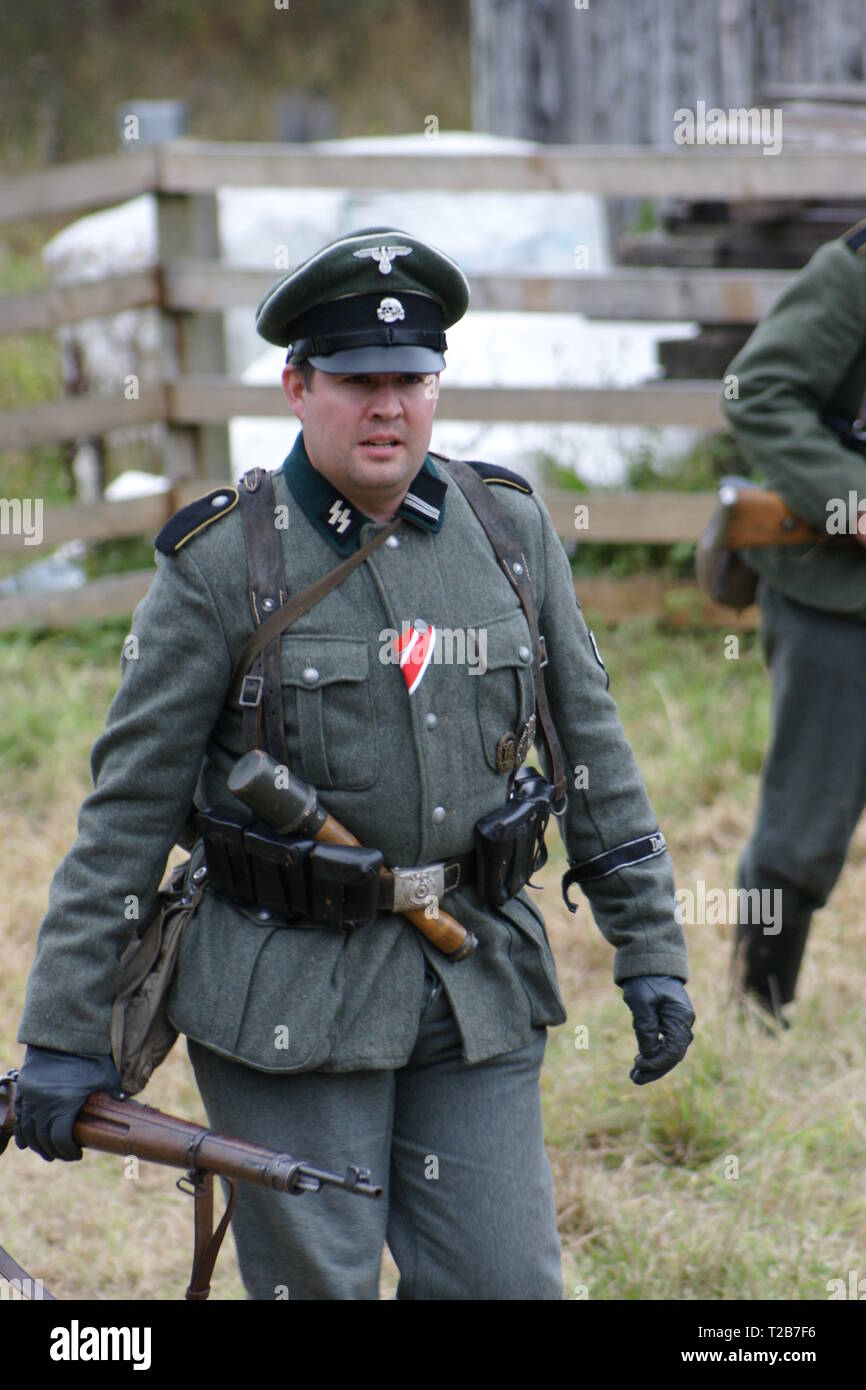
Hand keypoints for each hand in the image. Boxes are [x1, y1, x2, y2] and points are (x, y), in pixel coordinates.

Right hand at [13, 1046, 122, 1161]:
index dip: (69, 1152)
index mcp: (65, 1104)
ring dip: (36, 1145)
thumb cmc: (89, 1054)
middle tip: (63, 1154)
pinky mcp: (24, 1088)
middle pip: (43, 1139)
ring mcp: (31, 1096)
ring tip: (47, 1152)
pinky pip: (19, 1116)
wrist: (64, 1033)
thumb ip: (113, 1093)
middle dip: (53, 1151)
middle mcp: (44, 1104)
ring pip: (28, 1131)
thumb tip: (124, 1103)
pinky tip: (26, 1142)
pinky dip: (22, 1132)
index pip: (61, 1139)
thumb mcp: (106, 1075)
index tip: (77, 1154)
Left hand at [621, 975, 694, 1085]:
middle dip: (655, 1068)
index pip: (673, 1050)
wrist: (648, 962)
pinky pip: (665, 1044)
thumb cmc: (644, 979)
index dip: (657, 1062)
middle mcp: (684, 1022)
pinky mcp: (670, 1022)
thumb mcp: (640, 1001)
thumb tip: (649, 1053)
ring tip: (634, 1075)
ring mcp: (678, 1023)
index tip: (639, 1065)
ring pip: (670, 1051)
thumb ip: (645, 1027)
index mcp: (680, 1017)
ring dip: (654, 1064)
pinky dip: (654, 1054)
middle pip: (673, 1054)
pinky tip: (640, 1061)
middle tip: (634, 1079)